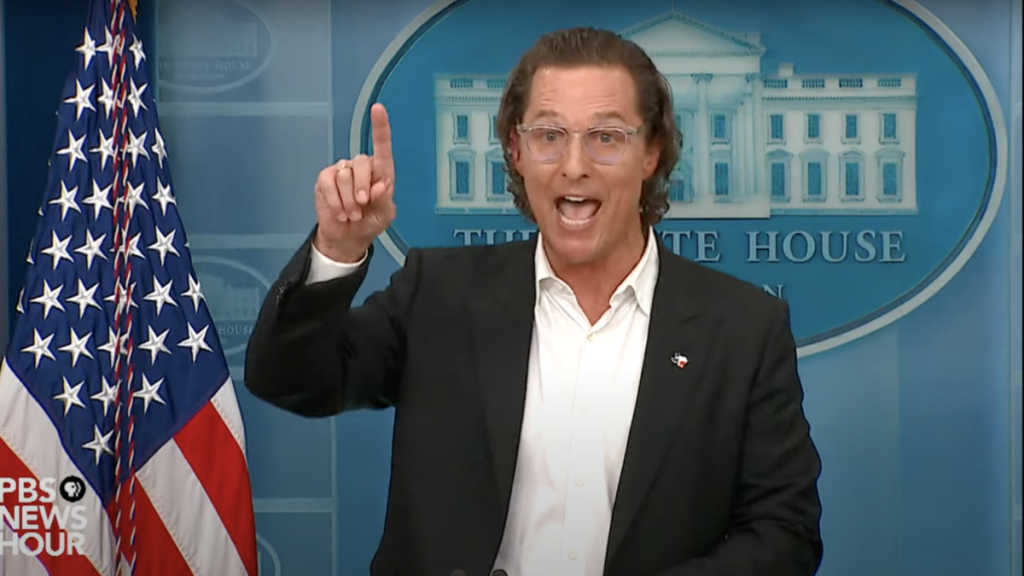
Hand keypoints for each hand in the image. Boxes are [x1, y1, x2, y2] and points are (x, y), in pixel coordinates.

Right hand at [313, 103, 395, 262]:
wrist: (348, 237)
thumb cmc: (370, 222)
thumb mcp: (384, 216)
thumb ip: (385, 201)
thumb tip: (380, 186)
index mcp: (381, 171)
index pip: (382, 146)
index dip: (380, 126)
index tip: (378, 109)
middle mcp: (361, 166)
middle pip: (361, 163)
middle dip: (362, 188)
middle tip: (363, 207)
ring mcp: (342, 171)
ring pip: (344, 176)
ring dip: (349, 201)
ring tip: (352, 214)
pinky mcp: (325, 179)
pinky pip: (329, 184)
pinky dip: (336, 202)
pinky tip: (340, 212)